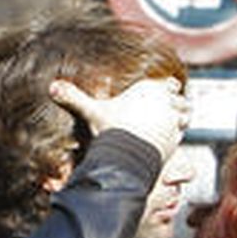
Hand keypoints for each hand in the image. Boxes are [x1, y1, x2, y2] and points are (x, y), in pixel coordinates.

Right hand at [49, 76, 189, 161]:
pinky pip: (182, 132)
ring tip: (171, 124)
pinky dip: (177, 134)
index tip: (163, 95)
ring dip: (180, 118)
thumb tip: (51, 87)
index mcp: (150, 88)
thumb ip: (74, 98)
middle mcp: (166, 101)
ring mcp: (173, 119)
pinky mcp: (176, 137)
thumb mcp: (91, 111)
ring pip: (185, 114)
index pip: (169, 83)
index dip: (167, 89)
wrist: (124, 154)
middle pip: (180, 98)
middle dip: (175, 104)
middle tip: (169, 111)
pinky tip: (169, 139)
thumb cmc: (111, 130)